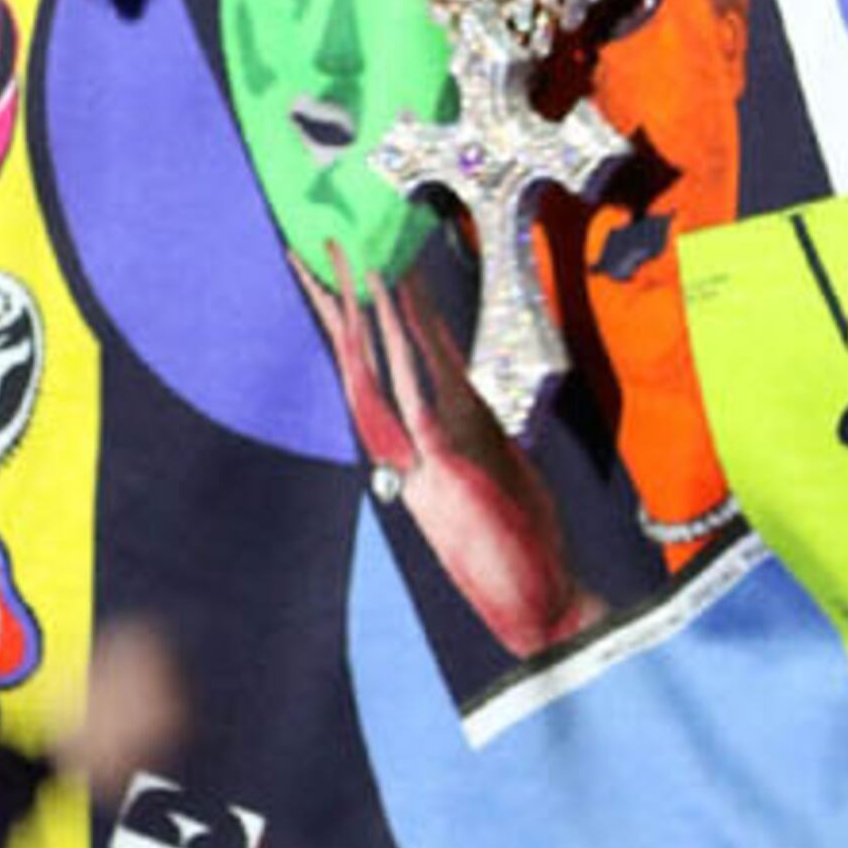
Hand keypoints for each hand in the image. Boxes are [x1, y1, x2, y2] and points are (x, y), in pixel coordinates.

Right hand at [307, 258, 600, 661]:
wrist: (532, 605)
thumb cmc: (513, 547)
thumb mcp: (482, 481)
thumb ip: (463, 445)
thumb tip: (458, 419)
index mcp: (409, 449)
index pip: (368, 372)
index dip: (350, 320)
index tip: (335, 271)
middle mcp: (405, 447)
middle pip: (359, 358)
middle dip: (337, 299)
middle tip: (315, 242)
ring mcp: (424, 451)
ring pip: (383, 363)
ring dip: (367, 303)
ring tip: (350, 250)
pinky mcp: (449, 456)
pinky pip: (419, 384)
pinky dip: (404, 338)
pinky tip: (394, 300)